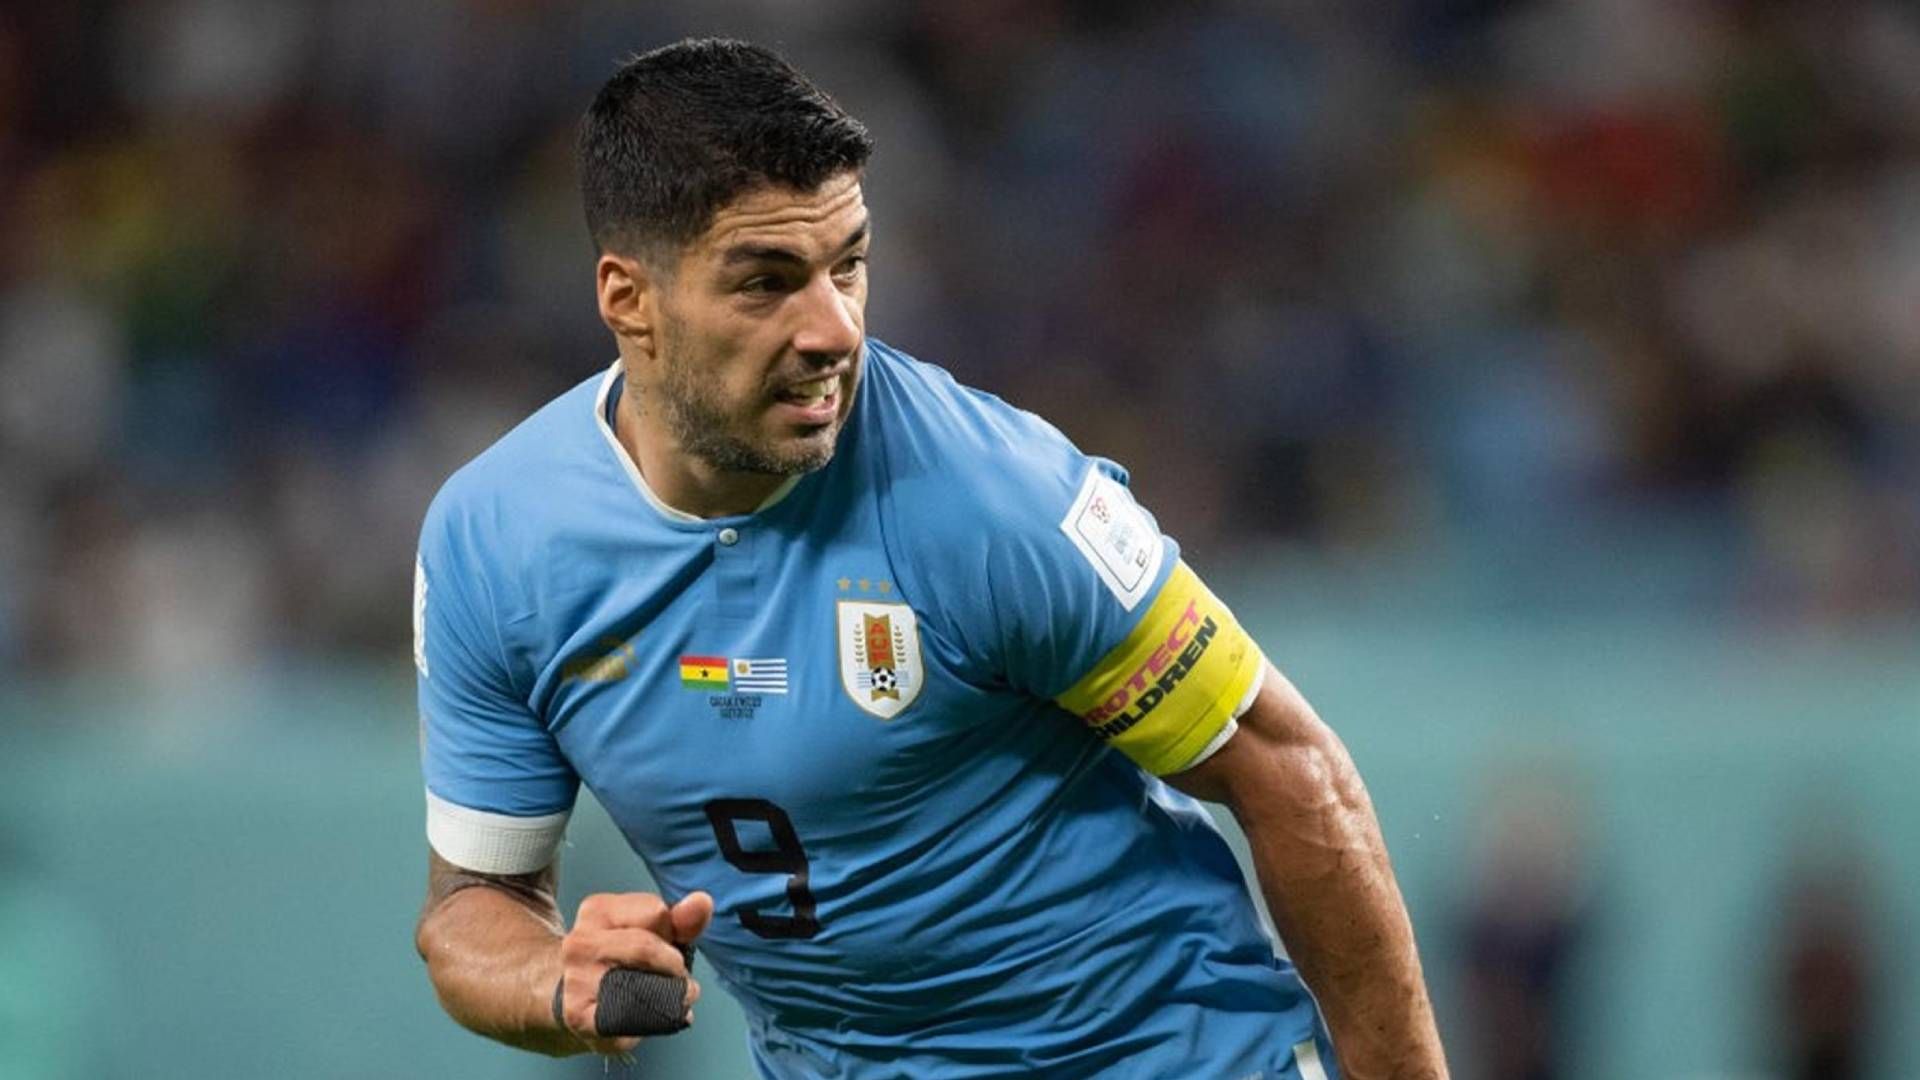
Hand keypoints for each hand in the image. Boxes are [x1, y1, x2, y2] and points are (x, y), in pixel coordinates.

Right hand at [553, 890, 714, 1053]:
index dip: (671, 932)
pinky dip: (651, 1018)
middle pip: (647, 946)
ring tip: (668, 997)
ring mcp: (576, 980)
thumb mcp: (653, 933)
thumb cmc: (623, 961)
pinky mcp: (580, 1017)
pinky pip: (631, 1017)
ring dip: (668, 994)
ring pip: (640, 982)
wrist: (578, 1002)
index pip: (656, 912)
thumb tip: (703, 901)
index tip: (666, 945)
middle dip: (673, 965)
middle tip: (676, 979)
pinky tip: (648, 1016)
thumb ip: (681, 920)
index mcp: (597, 910)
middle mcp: (580, 942)